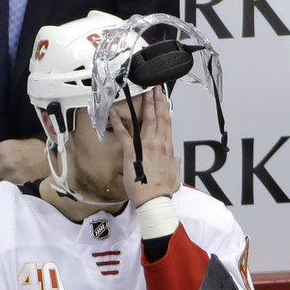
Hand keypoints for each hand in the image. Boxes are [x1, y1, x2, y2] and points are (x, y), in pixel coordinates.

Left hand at [110, 88, 180, 207]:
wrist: (153, 200)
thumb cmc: (162, 190)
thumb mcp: (175, 176)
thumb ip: (175, 164)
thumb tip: (176, 158)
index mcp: (167, 148)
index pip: (167, 124)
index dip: (166, 109)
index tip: (165, 99)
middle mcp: (158, 144)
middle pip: (158, 118)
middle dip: (157, 101)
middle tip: (155, 89)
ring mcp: (145, 147)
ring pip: (146, 121)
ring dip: (145, 106)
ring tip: (145, 94)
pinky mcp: (132, 152)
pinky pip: (124, 134)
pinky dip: (118, 123)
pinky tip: (113, 113)